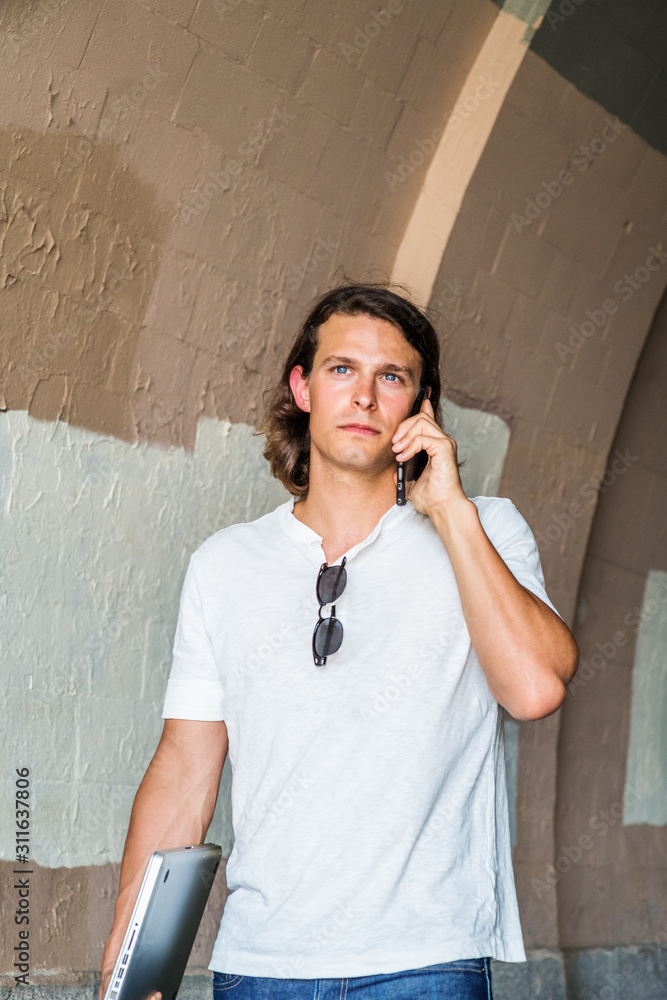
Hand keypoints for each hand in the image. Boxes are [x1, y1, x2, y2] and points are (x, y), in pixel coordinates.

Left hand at [391, 397, 467, 516]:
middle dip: (403, 426)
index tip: (416, 401)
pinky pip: (423, 437)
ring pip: (422, 422)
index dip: (422, 407)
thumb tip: (393, 465)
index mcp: (436, 445)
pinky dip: (410, 446)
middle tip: (394, 444)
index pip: (429, 418)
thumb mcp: (410, 479)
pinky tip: (403, 457)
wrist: (442, 507)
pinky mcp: (445, 449)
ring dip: (404, 435)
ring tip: (397, 451)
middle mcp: (442, 441)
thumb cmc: (431, 497)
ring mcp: (445, 443)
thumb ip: (404, 468)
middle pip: (421, 417)